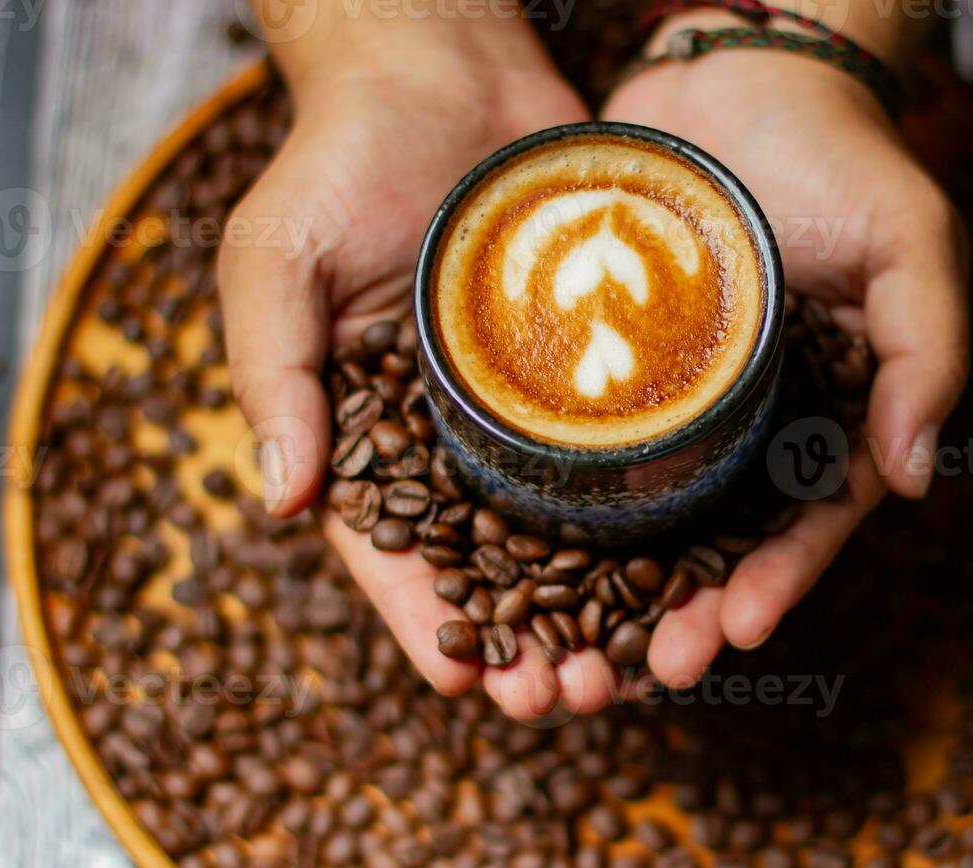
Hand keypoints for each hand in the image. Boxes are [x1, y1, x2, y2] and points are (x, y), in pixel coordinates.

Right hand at [220, 14, 608, 719]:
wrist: (442, 64)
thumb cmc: (341, 156)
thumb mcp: (277, 259)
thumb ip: (274, 374)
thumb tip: (283, 498)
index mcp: (370, 430)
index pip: (394, 551)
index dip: (427, 622)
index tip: (471, 683)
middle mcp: (457, 431)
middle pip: (494, 562)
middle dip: (531, 639)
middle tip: (573, 697)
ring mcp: (532, 402)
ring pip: (573, 525)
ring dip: (604, 603)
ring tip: (646, 659)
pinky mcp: (601, 362)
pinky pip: (632, 444)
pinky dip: (657, 508)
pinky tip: (697, 561)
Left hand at [602, 12, 969, 684]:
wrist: (740, 72)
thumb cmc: (841, 154)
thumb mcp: (912, 242)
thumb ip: (929, 353)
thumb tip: (912, 480)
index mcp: (821, 417)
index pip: (802, 522)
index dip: (774, 581)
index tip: (733, 631)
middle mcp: (741, 425)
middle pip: (709, 543)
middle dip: (677, 616)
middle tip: (638, 676)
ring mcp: (668, 401)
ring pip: (633, 517)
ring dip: (601, 595)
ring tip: (562, 654)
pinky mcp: (600, 367)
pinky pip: (569, 443)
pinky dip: (541, 505)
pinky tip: (499, 557)